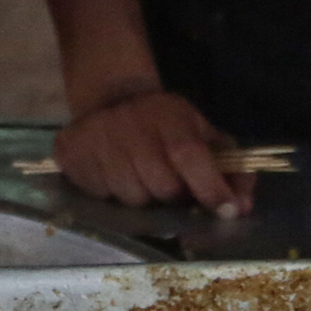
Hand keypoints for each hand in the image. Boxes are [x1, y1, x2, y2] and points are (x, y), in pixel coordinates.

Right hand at [55, 78, 250, 217]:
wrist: (111, 99)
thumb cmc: (165, 124)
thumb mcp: (203, 134)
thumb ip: (230, 169)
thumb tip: (241, 207)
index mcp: (168, 117)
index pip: (189, 155)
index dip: (209, 187)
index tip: (225, 211)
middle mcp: (130, 125)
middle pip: (161, 187)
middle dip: (172, 197)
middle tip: (170, 186)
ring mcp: (96, 139)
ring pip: (129, 198)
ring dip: (141, 197)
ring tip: (140, 179)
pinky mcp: (69, 152)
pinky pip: (98, 195)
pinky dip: (110, 193)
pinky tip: (113, 174)